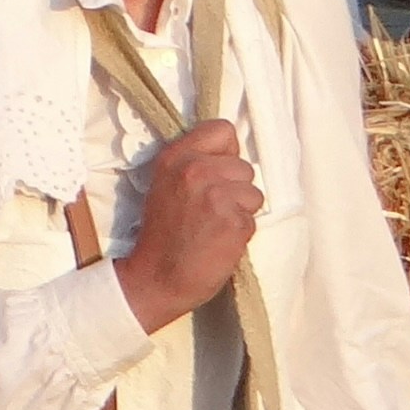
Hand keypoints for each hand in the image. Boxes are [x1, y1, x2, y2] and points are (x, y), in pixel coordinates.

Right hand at [113, 121, 261, 328]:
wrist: (155, 279)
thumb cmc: (162, 235)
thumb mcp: (164, 184)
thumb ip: (192, 163)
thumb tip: (230, 153)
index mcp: (175, 157)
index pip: (223, 129)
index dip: (226, 153)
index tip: (216, 174)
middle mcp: (194, 170)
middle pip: (245, 166)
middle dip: (235, 189)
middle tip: (210, 210)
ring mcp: (216, 196)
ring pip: (254, 193)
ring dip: (241, 212)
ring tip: (215, 226)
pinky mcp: (233, 222)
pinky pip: (253, 220)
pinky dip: (240, 234)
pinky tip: (219, 242)